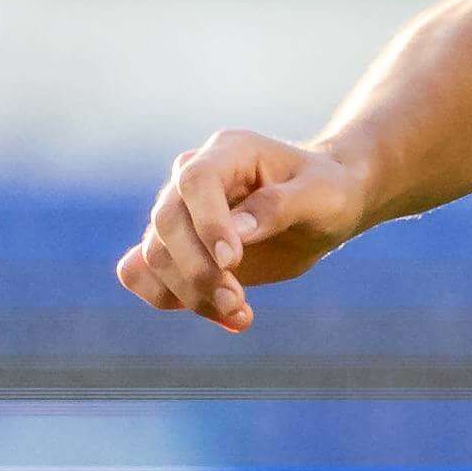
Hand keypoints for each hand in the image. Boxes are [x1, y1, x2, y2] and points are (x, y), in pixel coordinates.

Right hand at [117, 129, 372, 334]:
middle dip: (198, 271)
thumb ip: (278, 207)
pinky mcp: (177, 250)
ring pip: (153, 257)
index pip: (195, 181)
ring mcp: (180, 215)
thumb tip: (237, 232)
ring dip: (191, 295)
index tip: (233, 262)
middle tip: (239, 304)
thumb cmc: (327, 192)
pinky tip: (224, 318)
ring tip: (241, 315)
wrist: (322, 210)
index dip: (206, 223)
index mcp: (228, 152)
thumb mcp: (320, 195)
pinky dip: (174, 301)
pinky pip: (144, 275)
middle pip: (165, 222)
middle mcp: (191, 179)